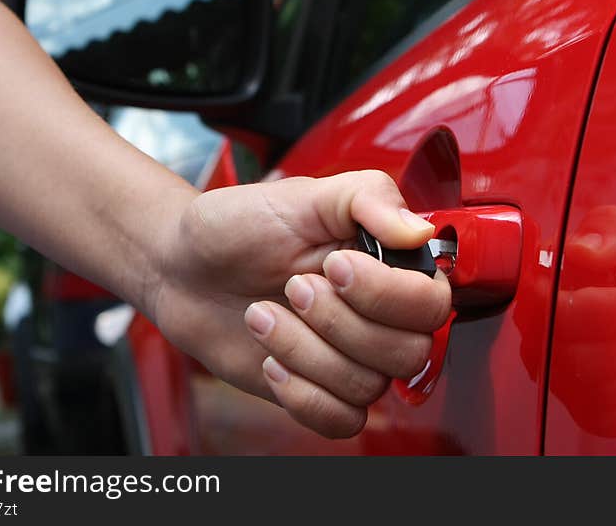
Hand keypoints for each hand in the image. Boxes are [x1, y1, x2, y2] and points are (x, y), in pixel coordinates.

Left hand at [146, 171, 451, 437]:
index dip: (385, 293)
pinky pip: (342, 420)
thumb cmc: (242, 225)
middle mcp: (380, 315)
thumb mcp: (304, 194)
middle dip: (338, 323)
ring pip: (366, 386)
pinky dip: (303, 394)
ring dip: (304, 350)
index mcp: (388, 264)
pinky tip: (270, 359)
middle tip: (292, 286)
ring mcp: (352, 357)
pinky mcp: (321, 391)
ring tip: (263, 313)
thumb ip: (369, 198)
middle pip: (407, 352)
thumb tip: (422, 231)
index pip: (430, 302)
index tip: (334, 265)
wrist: (185, 268)